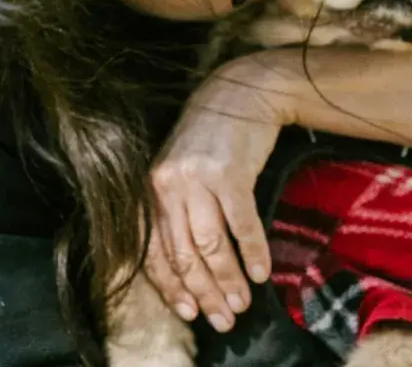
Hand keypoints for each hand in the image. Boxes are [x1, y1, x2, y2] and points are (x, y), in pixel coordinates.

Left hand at [144, 58, 286, 332]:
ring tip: (243, 303)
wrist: (239, 93)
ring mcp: (197, 178)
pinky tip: (262, 271)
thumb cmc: (210, 139)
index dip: (171, 287)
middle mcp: (166, 185)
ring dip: (228, 280)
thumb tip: (193, 266)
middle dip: (203, 292)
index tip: (189, 312)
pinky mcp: (229, 172)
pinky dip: (253, 252)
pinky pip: (241, 224)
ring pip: (210, 245)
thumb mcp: (181, 173)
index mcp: (149, 190)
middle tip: (223, 319)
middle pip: (182, 254)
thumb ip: (177, 211)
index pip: (152, 251)